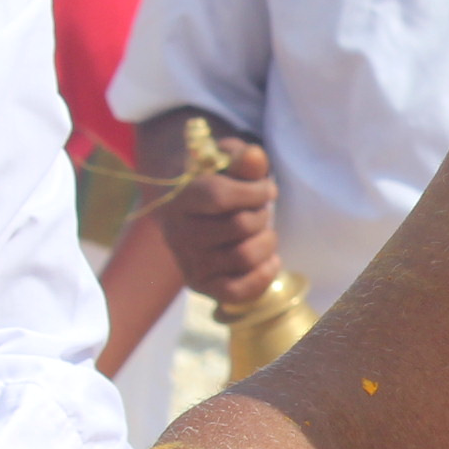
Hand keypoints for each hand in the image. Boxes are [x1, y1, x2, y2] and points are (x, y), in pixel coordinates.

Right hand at [154, 131, 282, 305]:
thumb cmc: (216, 180)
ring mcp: (188, 261)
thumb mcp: (227, 161)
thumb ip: (242, 159)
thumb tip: (255, 157)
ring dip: (267, 242)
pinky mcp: (200, 284)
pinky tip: (270, 260)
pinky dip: (262, 277)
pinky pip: (237, 291)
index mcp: (180, 197)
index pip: (220, 196)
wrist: (190, 209)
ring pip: (245, 256)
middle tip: (262, 210)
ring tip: (265, 232)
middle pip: (240, 226)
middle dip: (262, 214)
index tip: (266, 188)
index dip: (254, 191)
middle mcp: (178, 233)